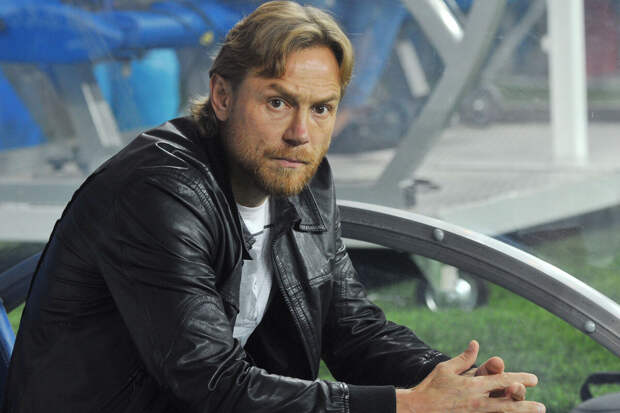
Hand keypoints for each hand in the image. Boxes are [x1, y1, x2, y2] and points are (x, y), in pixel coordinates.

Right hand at [396, 340, 543, 412]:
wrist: (417, 409)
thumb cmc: (430, 387)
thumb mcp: (446, 369)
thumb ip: (464, 359)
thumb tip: (475, 344)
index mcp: (473, 385)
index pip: (502, 380)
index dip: (520, 379)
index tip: (533, 379)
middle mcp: (477, 401)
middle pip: (508, 403)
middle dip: (526, 404)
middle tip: (541, 406)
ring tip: (535, 412)